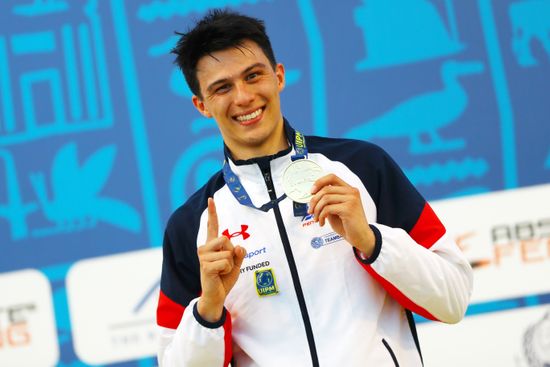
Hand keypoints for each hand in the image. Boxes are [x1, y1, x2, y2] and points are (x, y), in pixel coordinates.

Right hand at [197, 198, 245, 322]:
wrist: (216, 296)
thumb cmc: (224, 279)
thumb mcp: (236, 264)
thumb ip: (239, 254)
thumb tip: (239, 247)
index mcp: (212, 245)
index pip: (212, 226)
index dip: (212, 212)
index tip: (211, 199)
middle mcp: (204, 248)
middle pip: (227, 239)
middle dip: (232, 253)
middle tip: (225, 265)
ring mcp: (203, 257)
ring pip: (228, 252)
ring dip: (230, 263)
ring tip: (221, 271)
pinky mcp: (205, 266)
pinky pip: (226, 262)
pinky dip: (228, 270)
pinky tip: (219, 275)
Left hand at [308, 174, 374, 255]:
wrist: (361, 237)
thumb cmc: (348, 224)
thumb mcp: (335, 209)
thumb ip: (328, 200)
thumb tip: (313, 194)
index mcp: (349, 190)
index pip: (332, 177)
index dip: (319, 182)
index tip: (311, 192)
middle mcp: (352, 192)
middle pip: (326, 189)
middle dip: (314, 201)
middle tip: (310, 211)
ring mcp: (351, 199)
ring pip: (325, 198)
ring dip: (317, 210)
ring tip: (316, 218)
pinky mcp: (348, 209)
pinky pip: (327, 209)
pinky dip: (321, 216)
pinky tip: (322, 223)